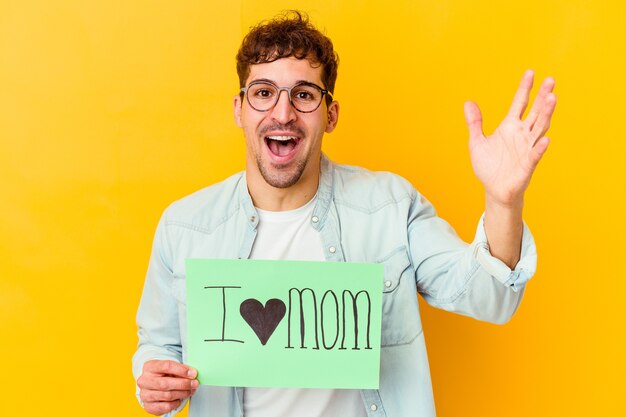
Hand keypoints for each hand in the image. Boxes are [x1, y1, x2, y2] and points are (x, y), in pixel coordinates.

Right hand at [137, 360, 198, 415]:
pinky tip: (180, 398)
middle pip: (166, 383)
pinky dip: (176, 403)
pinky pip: (166, 406)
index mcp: (149, 367)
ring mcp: (145, 394)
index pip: (166, 366)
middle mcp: (144, 381)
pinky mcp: (148, 406)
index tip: (193, 373)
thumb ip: (180, 370)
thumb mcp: (170, 368)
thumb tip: (192, 374)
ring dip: (182, 393)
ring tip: (190, 390)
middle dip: (184, 384)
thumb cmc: (164, 375)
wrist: (152, 385)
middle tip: (195, 383)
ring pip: (167, 395)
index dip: (182, 370)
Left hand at [464, 70, 556, 207]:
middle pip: (535, 112)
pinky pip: (535, 154)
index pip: (519, 103)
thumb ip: (474, 123)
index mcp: (510, 126)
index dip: (525, 88)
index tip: (530, 72)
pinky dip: (540, 147)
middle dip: (543, 96)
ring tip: (552, 98)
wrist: (494, 189)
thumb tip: (468, 102)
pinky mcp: (527, 164)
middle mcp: (522, 134)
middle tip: (551, 80)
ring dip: (546, 114)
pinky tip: (546, 139)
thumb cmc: (489, 166)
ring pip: (540, 128)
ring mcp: (527, 148)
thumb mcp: (477, 142)